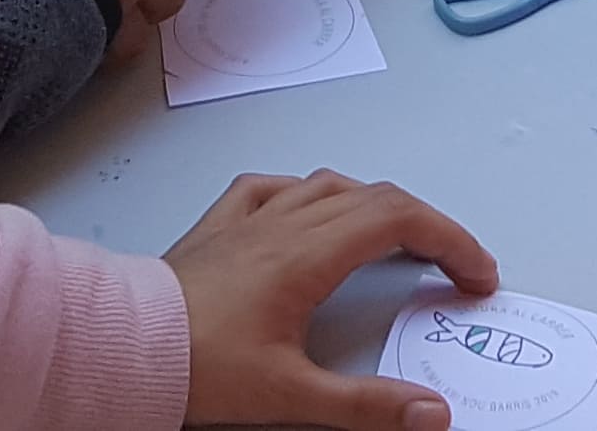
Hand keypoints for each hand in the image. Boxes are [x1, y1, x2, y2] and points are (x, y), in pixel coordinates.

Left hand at [171, 167, 501, 430]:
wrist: (119, 348)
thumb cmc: (195, 366)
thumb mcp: (290, 396)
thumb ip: (365, 405)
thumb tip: (430, 412)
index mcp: (307, 255)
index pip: (399, 221)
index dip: (451, 240)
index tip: (477, 274)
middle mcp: (282, 225)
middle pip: (373, 199)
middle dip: (426, 227)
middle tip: (453, 268)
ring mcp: (246, 221)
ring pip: (326, 187)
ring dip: (373, 205)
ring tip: (395, 239)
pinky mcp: (215, 230)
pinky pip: (268, 189)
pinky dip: (305, 194)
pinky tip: (306, 209)